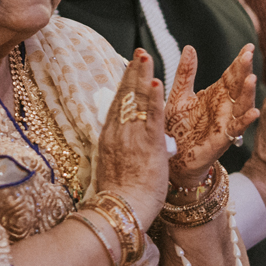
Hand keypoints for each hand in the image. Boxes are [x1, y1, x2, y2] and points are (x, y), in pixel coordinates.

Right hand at [93, 49, 168, 226]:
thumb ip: (120, 154)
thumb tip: (124, 150)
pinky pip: (152, 117)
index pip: (117, 106)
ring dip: (142, 76)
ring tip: (145, 57)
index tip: (128, 70)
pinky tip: (156, 82)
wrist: (120, 212)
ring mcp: (131, 138)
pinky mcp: (147, 145)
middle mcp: (117, 134)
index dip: (123, 86)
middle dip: (132, 73)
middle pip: (124, 97)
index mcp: (109, 140)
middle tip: (138, 53)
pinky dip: (154, 99)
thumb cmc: (118, 199)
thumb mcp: (113, 170)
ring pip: (137, 101)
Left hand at [163, 44, 258, 189]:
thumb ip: (186, 73)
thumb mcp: (179, 95)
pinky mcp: (222, 139)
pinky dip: (246, 121)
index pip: (230, 74)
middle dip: (244, 70)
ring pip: (242, 105)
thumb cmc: (176, 127)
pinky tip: (254, 112)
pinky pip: (237, 129)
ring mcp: (225, 122)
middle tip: (249, 55)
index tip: (249, 46)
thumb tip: (190, 48)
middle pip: (238, 86)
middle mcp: (224, 107)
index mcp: (215, 95)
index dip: (239, 61)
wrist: (170, 157)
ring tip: (251, 78)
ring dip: (248, 92)